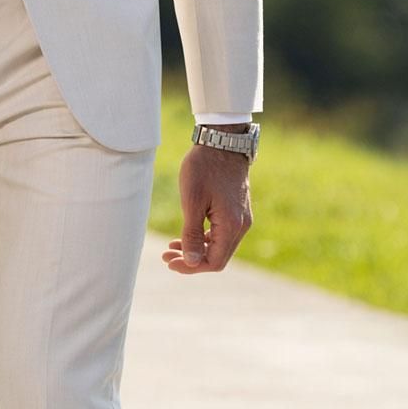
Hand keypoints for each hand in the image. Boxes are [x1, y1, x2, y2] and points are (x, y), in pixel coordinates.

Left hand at [163, 142, 251, 272]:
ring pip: (220, 246)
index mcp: (231, 225)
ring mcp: (242, 218)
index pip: (214, 262)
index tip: (169, 261)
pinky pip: (223, 234)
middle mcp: (241, 225)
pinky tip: (187, 235)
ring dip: (197, 250)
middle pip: (218, 257)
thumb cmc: (204, 167)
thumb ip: (192, 234)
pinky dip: (205, 239)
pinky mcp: (238, 210)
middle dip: (191, 260)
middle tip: (166, 256)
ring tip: (172, 246)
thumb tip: (192, 262)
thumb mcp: (192, 201)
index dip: (191, 267)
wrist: (222, 141)